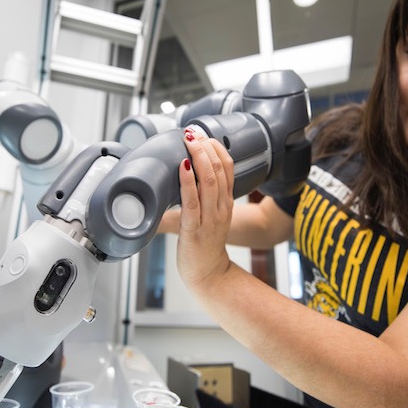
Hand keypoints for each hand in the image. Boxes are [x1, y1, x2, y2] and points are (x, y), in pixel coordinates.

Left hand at [175, 127, 234, 291]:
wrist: (209, 275)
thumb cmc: (205, 245)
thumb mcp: (211, 216)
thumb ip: (202, 196)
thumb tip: (179, 174)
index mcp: (225, 201)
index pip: (228, 167)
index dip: (216, 147)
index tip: (202, 134)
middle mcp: (221, 207)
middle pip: (219, 169)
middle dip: (205, 147)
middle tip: (192, 132)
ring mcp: (210, 218)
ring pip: (208, 181)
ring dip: (198, 158)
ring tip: (189, 142)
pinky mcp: (195, 229)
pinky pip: (192, 202)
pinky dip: (187, 183)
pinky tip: (182, 168)